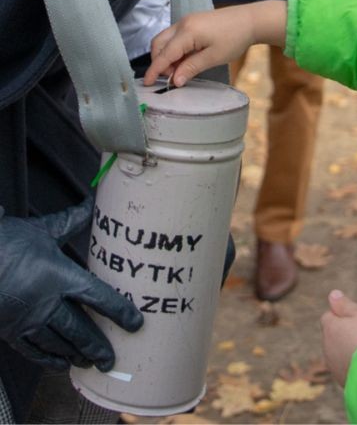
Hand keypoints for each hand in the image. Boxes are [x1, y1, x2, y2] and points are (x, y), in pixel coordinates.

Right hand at [0, 198, 142, 371]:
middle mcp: (45, 302)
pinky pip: (32, 350)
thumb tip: (93, 201)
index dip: (120, 311)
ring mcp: (25, 319)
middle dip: (98, 346)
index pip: (99, 297)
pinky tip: (60, 363)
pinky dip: (48, 358)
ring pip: (58, 343)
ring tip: (90, 363)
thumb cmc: (8, 240)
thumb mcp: (44, 229)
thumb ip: (72, 220)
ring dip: (76, 354)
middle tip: (112, 359)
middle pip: (80, 329)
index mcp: (60, 275)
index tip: (136, 323)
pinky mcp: (8, 329)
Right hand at [144, 0, 286, 86]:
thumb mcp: (214, 57)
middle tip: (171, 78)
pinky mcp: (192, 22)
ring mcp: (186, 21)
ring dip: (167, 56)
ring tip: (181, 70)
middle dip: (159, 62)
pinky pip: (175, 37)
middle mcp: (182, 24)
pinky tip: (186, 60)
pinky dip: (175, 50)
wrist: (250, 20)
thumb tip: (175, 81)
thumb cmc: (235, 38)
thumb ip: (192, 68)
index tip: (147, 83)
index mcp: (187, 32)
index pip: (164, 54)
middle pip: (159, 44)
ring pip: (165, 40)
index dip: (155, 70)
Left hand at [320, 290, 356, 386]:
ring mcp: (333, 365)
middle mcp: (327, 347)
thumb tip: (332, 294)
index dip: (343, 316)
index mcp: (330, 327)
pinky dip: (353, 365)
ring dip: (348, 350)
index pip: (329, 316)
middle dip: (345, 333)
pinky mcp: (342, 380)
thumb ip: (344, 305)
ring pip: (338, 352)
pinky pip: (345, 367)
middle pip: (333, 335)